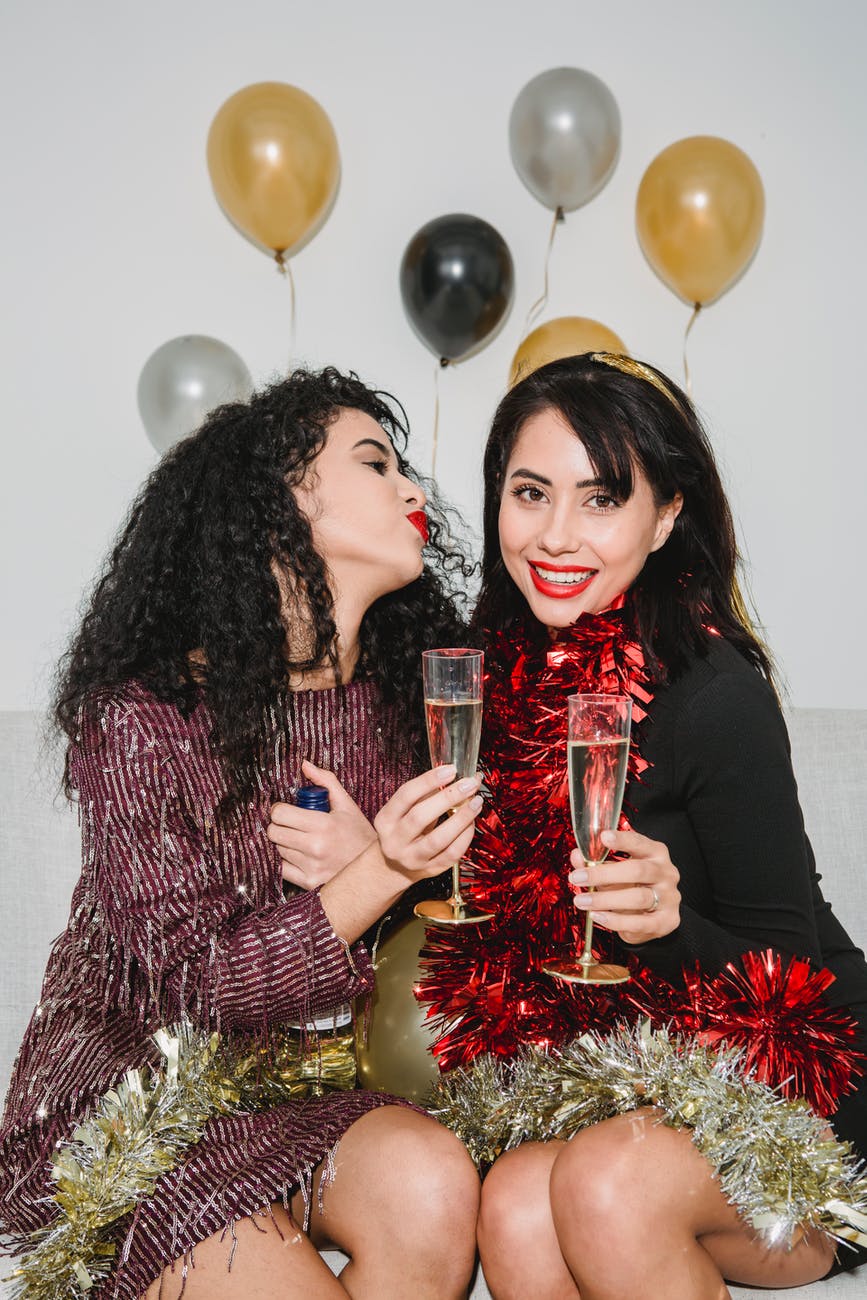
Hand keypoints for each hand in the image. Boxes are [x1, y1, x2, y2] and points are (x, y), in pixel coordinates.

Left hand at [268, 760, 375, 888]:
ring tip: (302, 840)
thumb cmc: (360, 834)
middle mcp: (315, 847)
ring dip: (285, 843)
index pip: (280, 815)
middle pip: (274, 832)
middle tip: (291, 824)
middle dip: (279, 825)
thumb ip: (325, 782)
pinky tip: (301, 856)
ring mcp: (311, 867)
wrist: (376, 868)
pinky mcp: (309, 883)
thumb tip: (304, 765)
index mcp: (324, 825)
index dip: (279, 810)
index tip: (285, 810)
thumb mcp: (347, 805)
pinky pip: (283, 869)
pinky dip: (288, 862)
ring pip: (278, 850)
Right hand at [373, 765, 482, 884]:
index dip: (429, 780)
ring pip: (438, 839)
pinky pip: (451, 854)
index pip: (406, 795)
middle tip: (469, 783)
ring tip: (476, 801)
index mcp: (385, 820)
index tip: (451, 769)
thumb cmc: (404, 829)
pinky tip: (472, 822)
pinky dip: (465, 836)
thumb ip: (423, 795)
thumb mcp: (403, 812)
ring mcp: (412, 858)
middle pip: (420, 817)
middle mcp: (394, 841)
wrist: (395, 866)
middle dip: (448, 797)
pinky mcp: (429, 870)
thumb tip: (453, 776)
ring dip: (461, 818)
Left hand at [568, 828, 680, 944]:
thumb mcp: (615, 871)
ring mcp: (669, 897)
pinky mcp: (667, 921)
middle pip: (637, 870)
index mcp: (655, 853)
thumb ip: (597, 864)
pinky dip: (615, 920)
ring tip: (581, 901)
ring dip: (605, 899)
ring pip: (638, 897)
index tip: (603, 837)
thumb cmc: (634, 886)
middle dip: (603, 874)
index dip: (622, 840)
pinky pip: (639, 922)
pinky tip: (597, 916)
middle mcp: (666, 873)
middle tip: (577, 877)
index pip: (639, 843)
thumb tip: (577, 857)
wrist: (657, 916)